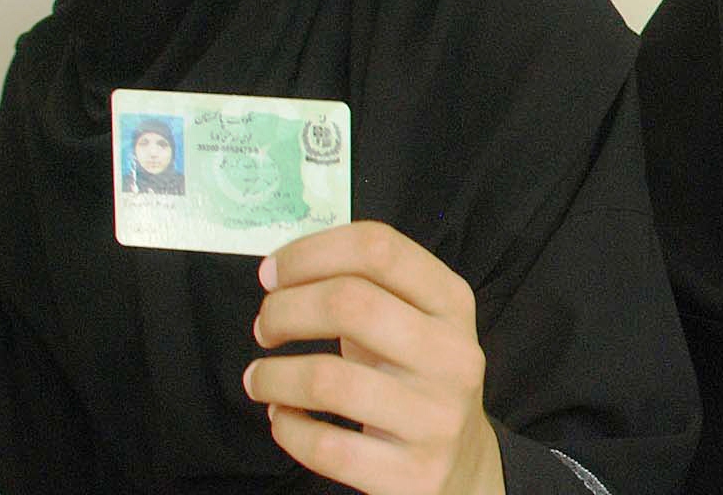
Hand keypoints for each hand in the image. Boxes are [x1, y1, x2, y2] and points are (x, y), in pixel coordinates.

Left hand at [242, 221, 505, 494]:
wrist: (462, 462)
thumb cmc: (413, 374)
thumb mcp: (410, 320)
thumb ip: (364, 285)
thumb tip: (282, 267)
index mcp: (452, 301)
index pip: (380, 248)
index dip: (311, 253)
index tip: (272, 272)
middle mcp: (452, 354)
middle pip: (350, 303)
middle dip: (285, 310)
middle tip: (264, 327)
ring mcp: (436, 417)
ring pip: (328, 379)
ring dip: (273, 376)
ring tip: (260, 378)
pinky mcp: (412, 475)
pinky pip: (326, 447)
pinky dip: (287, 429)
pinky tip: (283, 418)